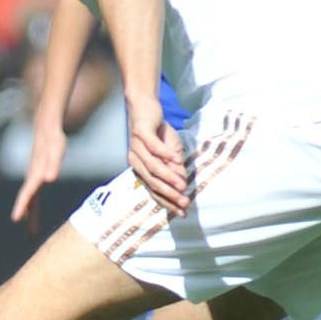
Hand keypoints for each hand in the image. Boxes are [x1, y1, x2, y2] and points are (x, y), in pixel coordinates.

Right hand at [9, 118, 67, 222]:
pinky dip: (33, 204)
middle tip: (30, 235)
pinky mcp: (39, 174)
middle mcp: (33, 176)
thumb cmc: (53, 138)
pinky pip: (34, 193)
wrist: (47, 126)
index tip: (16, 219)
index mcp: (36, 174)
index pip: (27, 193)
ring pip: (30, 198)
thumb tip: (50, 179)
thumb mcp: (56, 150)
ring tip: (32, 229)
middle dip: (28, 217)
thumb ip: (53, 164)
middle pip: (28, 200)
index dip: (22, 206)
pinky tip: (35, 209)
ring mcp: (34, 176)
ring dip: (30, 213)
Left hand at [125, 99, 190, 216]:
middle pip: (152, 182)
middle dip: (169, 194)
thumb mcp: (170, 152)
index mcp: (141, 168)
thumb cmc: (158, 132)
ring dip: (168, 177)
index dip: (167, 202)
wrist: (145, 106)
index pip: (154, 190)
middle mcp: (136, 161)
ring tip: (182, 185)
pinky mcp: (140, 132)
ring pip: (153, 166)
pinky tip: (177, 159)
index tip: (182, 213)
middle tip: (185, 202)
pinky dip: (165, 154)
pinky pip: (153, 146)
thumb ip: (174, 167)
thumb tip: (182, 184)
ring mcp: (136, 147)